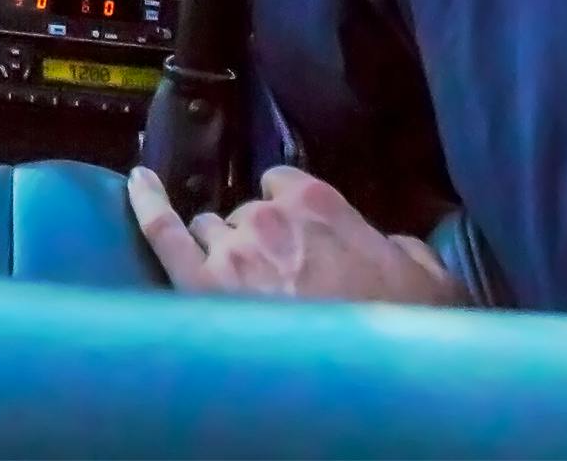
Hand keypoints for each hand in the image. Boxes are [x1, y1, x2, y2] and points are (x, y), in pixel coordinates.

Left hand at [131, 163, 459, 305]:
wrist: (365, 383)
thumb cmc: (398, 329)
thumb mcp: (428, 278)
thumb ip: (400, 246)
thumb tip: (386, 244)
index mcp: (317, 203)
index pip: (284, 183)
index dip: (288, 208)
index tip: (298, 231)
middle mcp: (266, 217)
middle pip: (246, 213)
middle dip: (257, 239)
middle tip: (279, 278)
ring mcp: (227, 250)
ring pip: (209, 230)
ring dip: (219, 249)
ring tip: (238, 282)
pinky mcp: (196, 284)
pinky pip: (161, 233)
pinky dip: (146, 205)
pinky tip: (138, 184)